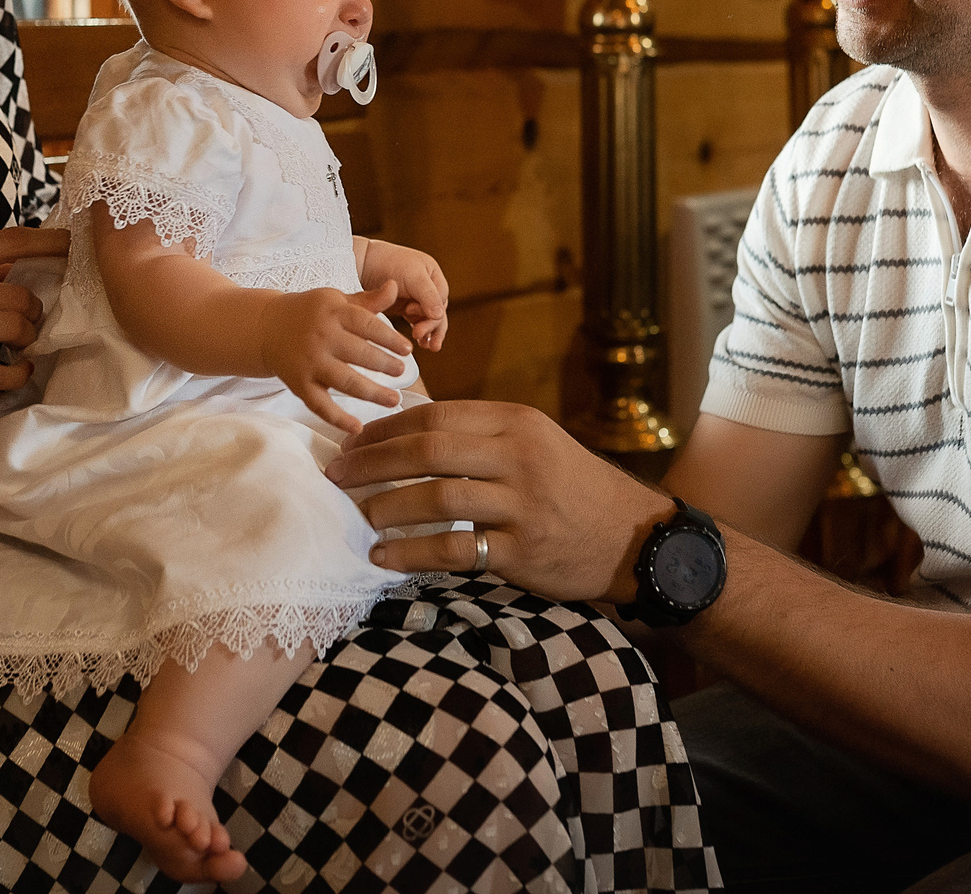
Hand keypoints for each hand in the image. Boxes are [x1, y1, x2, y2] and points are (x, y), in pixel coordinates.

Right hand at [0, 225, 67, 395]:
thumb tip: (13, 264)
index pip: (10, 243)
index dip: (50, 243)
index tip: (76, 245)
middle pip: (20, 293)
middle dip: (37, 307)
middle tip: (34, 317)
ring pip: (13, 328)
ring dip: (28, 336)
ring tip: (23, 341)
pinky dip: (16, 374)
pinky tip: (19, 371)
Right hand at [257, 279, 416, 433]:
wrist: (266, 327)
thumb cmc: (311, 312)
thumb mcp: (336, 300)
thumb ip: (367, 300)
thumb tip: (395, 286)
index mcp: (332, 312)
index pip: (367, 325)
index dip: (390, 338)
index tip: (408, 349)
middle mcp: (320, 337)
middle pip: (359, 354)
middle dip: (384, 365)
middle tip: (403, 372)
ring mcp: (309, 363)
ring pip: (344, 381)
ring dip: (372, 393)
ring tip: (394, 400)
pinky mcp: (298, 384)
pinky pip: (320, 405)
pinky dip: (338, 419)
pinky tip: (357, 427)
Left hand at [324, 401, 671, 600]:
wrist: (633, 538)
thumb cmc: (573, 489)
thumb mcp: (536, 444)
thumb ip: (481, 436)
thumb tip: (409, 433)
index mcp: (517, 424)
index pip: (435, 415)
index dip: (385, 429)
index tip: (351, 442)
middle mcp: (519, 457)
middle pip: (428, 450)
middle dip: (372, 462)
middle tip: (337, 475)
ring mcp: (521, 505)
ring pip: (436, 497)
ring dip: (386, 506)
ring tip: (359, 515)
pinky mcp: (521, 551)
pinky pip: (453, 549)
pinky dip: (411, 553)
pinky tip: (384, 556)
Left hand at [358, 239, 449, 349]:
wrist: (364, 261)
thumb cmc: (390, 264)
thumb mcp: (413, 276)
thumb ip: (428, 295)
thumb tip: (440, 315)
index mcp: (434, 276)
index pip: (440, 300)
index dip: (430, 309)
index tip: (410, 311)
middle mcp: (429, 287)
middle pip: (437, 311)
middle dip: (430, 325)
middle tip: (417, 335)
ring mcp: (417, 298)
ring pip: (429, 319)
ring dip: (430, 332)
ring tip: (429, 347)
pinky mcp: (406, 308)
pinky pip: (418, 322)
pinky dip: (421, 332)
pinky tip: (422, 344)